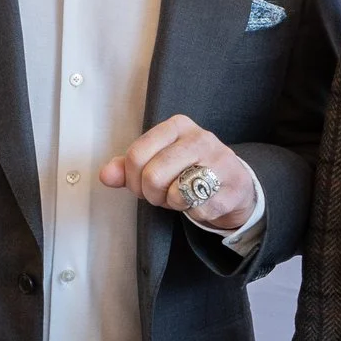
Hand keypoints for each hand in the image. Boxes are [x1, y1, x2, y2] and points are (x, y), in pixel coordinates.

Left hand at [101, 115, 254, 230]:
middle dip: (150, 194)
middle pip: (153, 175)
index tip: (141, 184)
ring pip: (175, 193)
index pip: (136, 154)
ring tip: (180, 196)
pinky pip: (196, 209)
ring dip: (171, 204)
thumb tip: (106, 175)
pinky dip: (192, 213)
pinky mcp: (231, 187)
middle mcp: (200, 138)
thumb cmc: (189, 171)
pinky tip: (200, 202)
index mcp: (177, 126)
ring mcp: (219, 161)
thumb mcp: (157, 161)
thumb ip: (128, 167)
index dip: (132, 178)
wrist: (234, 185)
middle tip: (161, 195)